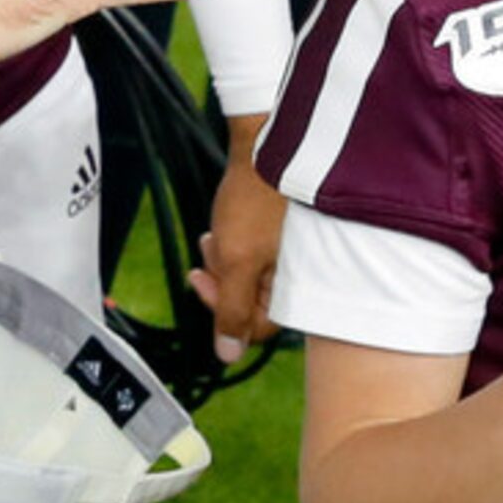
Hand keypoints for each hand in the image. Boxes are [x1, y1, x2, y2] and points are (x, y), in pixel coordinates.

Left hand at [189, 115, 284, 360]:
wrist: (265, 146)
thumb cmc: (255, 201)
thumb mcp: (237, 260)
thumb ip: (233, 310)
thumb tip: (227, 357)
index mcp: (300, 289)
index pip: (255, 328)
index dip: (221, 310)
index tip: (199, 280)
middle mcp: (303, 277)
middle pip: (249, 301)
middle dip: (222, 278)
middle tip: (211, 250)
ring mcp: (294, 257)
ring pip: (247, 276)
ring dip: (224, 259)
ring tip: (215, 232)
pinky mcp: (284, 238)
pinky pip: (251, 255)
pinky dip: (233, 244)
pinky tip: (223, 225)